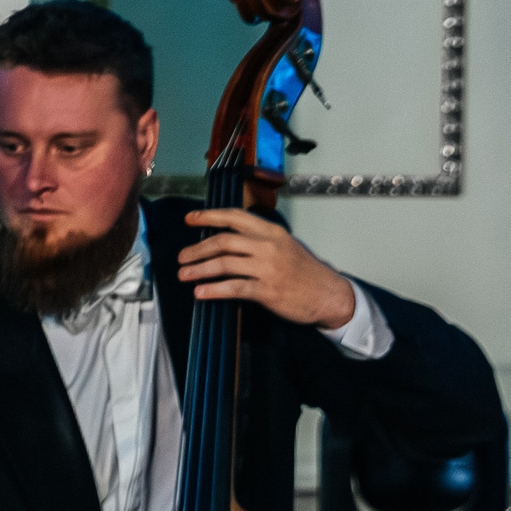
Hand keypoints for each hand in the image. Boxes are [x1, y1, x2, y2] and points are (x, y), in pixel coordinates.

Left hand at [177, 209, 358, 329]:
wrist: (328, 295)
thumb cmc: (306, 273)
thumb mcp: (286, 246)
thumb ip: (261, 240)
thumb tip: (232, 241)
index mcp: (271, 231)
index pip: (235, 217)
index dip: (209, 216)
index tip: (190, 219)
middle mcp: (268, 246)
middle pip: (223, 241)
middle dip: (198, 248)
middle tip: (182, 257)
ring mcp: (267, 268)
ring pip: (224, 264)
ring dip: (199, 269)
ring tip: (184, 275)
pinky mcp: (267, 291)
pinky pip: (234, 288)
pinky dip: (214, 290)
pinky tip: (200, 293)